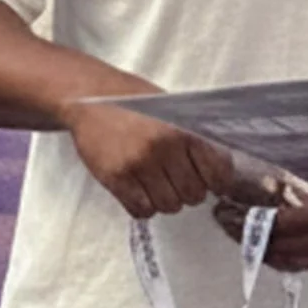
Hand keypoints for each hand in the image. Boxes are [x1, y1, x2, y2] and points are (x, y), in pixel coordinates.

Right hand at [66, 102, 234, 221]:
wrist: (89, 98)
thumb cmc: (133, 102)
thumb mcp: (173, 111)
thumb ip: (194, 136)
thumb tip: (216, 168)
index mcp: (184, 130)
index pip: (218, 172)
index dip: (218, 183)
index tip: (211, 185)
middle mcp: (165, 148)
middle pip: (193, 194)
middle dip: (189, 193)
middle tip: (179, 185)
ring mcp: (138, 165)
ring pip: (167, 205)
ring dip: (166, 202)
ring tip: (158, 189)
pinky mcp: (115, 177)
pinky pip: (140, 210)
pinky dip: (144, 208)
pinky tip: (140, 195)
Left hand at [213, 188, 307, 272]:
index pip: (295, 226)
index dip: (257, 222)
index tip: (228, 211)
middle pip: (287, 250)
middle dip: (250, 239)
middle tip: (221, 220)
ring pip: (297, 261)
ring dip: (264, 248)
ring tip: (238, 229)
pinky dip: (286, 253)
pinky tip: (274, 239)